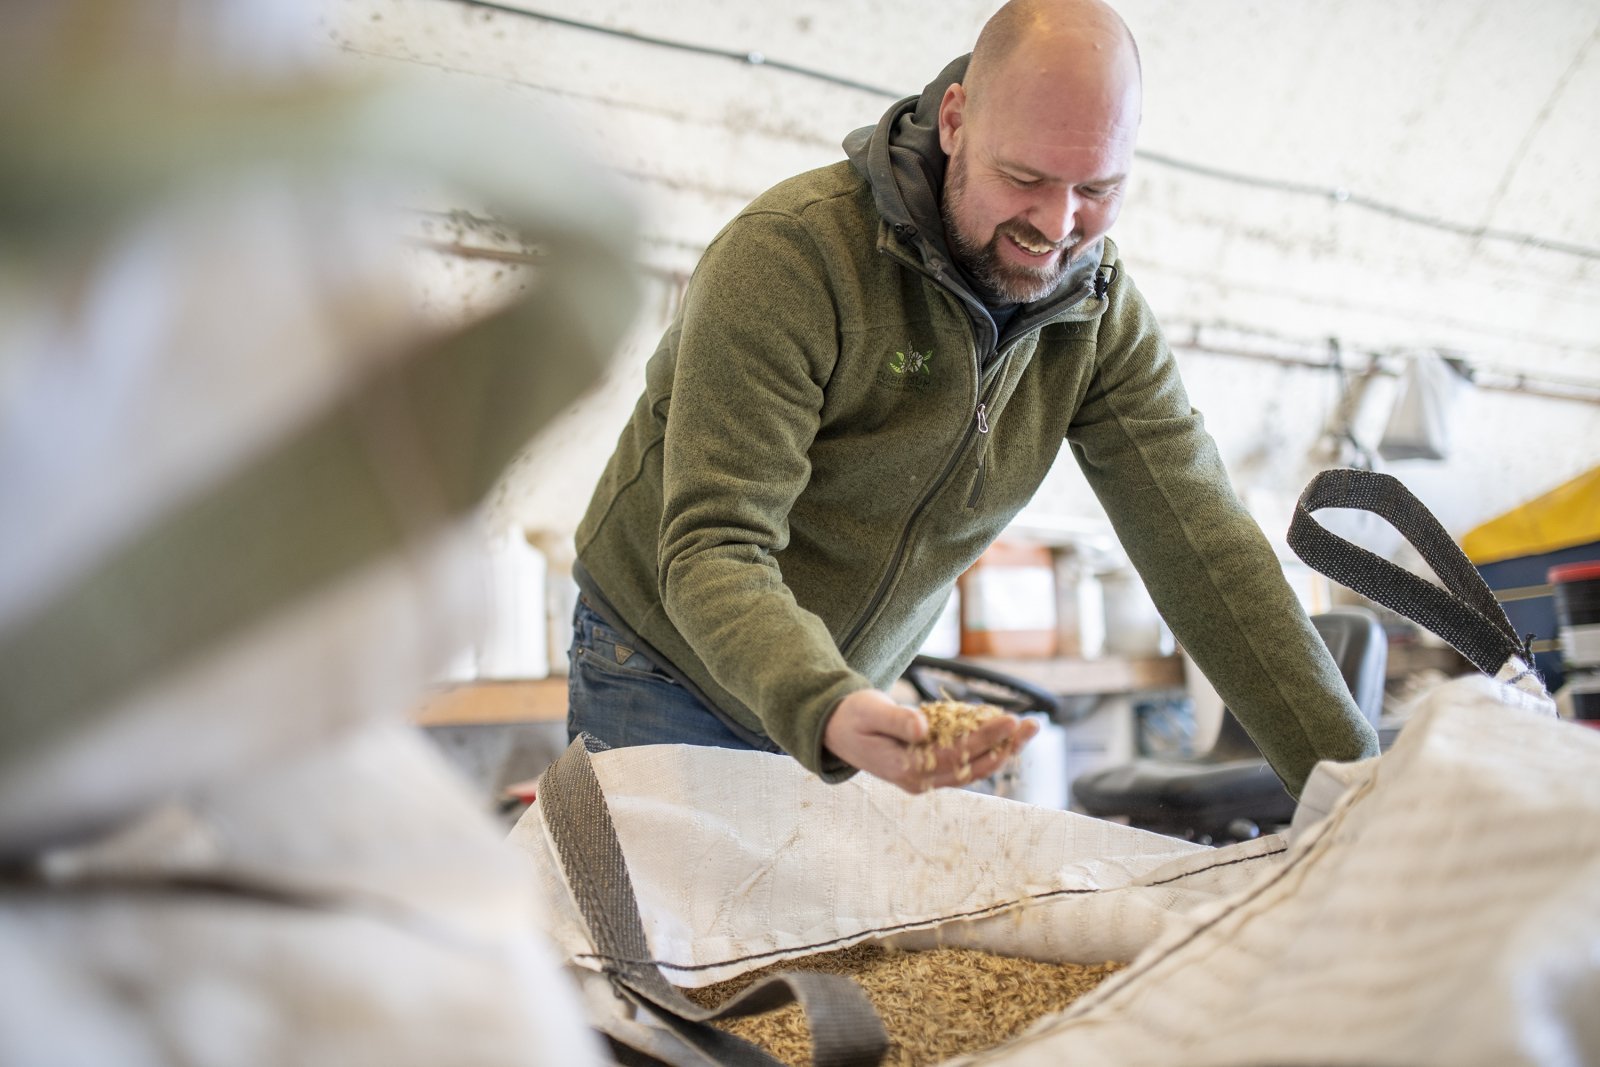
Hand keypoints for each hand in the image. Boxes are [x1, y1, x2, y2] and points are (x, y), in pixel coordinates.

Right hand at [822, 689, 1039, 793]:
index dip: (984, 738)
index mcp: (905, 769)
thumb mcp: (869, 712)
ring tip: (1029, 728)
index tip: (1009, 718)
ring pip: (974, 767)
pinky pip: (966, 761)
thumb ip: (896, 719)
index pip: (954, 755)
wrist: (836, 729)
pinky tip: (1006, 731)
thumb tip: (923, 726)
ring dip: (1004, 748)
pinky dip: (988, 747)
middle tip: (1034, 724)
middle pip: (973, 767)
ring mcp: (926, 777)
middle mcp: (920, 779)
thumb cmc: (851, 716)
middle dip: (1006, 745)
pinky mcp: (930, 767)